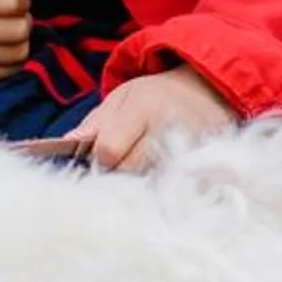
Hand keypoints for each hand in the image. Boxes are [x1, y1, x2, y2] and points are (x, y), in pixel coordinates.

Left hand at [70, 66, 240, 171]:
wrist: (212, 91)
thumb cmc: (160, 95)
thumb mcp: (124, 96)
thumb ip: (95, 122)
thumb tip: (69, 145)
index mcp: (143, 108)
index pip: (108, 151)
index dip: (100, 157)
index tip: (105, 154)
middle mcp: (168, 130)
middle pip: (128, 172)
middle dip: (119, 172)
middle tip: (124, 161)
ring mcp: (190, 151)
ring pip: (148, 185)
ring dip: (139, 181)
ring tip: (144, 166)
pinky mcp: (204, 168)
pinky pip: (173, 190)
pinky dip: (163, 188)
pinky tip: (163, 176)